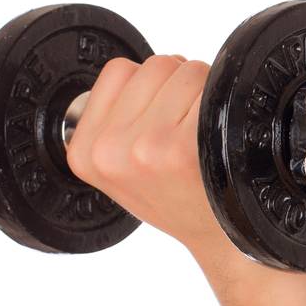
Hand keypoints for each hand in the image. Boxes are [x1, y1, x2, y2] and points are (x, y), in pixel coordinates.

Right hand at [65, 54, 231, 259]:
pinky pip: (207, 85)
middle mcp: (110, 150)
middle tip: (187, 129)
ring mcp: (146, 148)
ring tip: (201, 133)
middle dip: (177, 86)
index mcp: (85, 153)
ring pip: (184, 68)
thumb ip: (114, 119)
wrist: (220, 240)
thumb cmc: (178, 200)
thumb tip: (136, 71)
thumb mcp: (120, 169)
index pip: (118, 71)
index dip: (148, 86)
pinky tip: (216, 136)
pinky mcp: (184, 147)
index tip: (159, 118)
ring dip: (201, 90)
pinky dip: (220, 99)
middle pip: (155, 65)